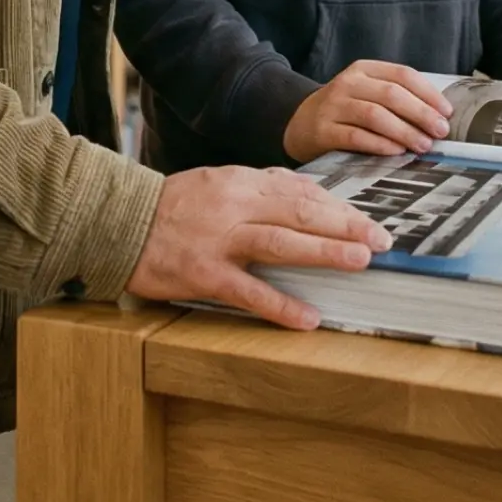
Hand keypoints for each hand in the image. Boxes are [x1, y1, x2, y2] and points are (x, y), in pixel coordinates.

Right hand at [125, 164, 388, 330]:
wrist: (119, 220)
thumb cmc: (173, 204)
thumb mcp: (218, 182)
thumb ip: (259, 187)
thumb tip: (305, 193)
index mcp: (241, 182)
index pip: (301, 192)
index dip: (339, 207)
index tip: (370, 219)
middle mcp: (235, 206)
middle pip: (300, 212)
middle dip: (345, 225)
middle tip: (382, 239)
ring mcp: (219, 240)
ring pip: (280, 242)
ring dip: (324, 251)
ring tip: (360, 261)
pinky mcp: (202, 274)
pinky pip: (247, 291)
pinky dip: (279, 305)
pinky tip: (308, 319)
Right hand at [283, 60, 452, 163]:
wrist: (300, 122)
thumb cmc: (346, 111)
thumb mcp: (367, 94)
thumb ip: (396, 99)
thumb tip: (439, 117)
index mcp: (364, 70)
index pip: (402, 75)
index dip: (428, 93)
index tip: (447, 112)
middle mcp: (348, 83)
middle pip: (391, 94)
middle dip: (421, 113)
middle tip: (440, 132)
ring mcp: (334, 105)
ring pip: (375, 115)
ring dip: (404, 131)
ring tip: (423, 145)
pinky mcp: (323, 130)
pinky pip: (356, 136)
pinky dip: (379, 144)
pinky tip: (396, 152)